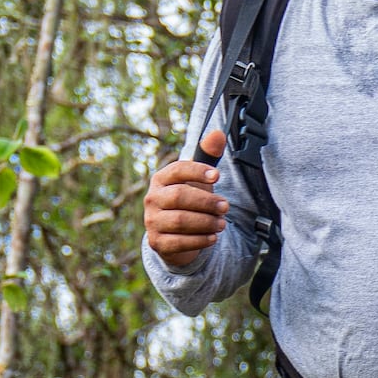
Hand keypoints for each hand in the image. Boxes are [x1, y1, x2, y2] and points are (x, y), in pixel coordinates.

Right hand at [146, 129, 229, 261]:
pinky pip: (178, 242)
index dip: (197, 171)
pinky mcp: (158, 243)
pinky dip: (199, 240)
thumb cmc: (188, 199)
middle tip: (226, 206)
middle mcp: (152, 199)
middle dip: (206, 201)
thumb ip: (207, 156)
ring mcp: (152, 222)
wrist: (174, 234)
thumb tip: (218, 134)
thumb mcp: (198, 178)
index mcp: (161, 179)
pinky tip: (213, 237)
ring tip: (222, 223)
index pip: (177, 169)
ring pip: (179, 221)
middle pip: (179, 197)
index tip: (217, 175)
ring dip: (205, 222)